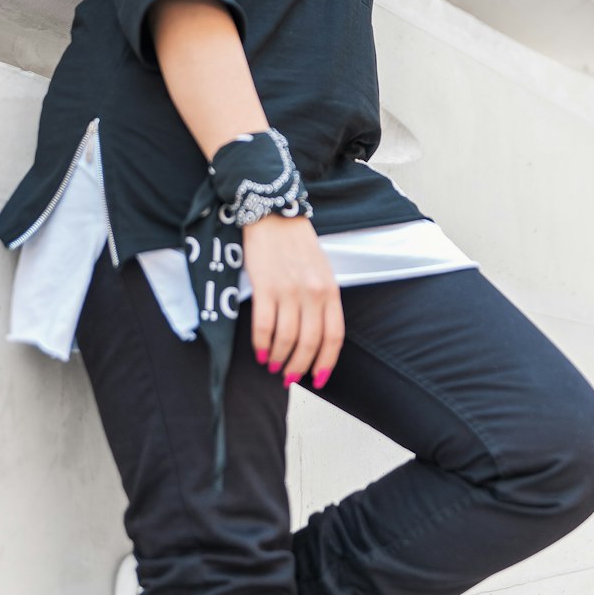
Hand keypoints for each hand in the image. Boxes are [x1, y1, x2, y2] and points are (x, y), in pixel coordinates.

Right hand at [241, 215, 344, 388]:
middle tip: (288, 377)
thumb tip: (314, 337)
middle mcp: (313, 293)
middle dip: (299, 367)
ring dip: (278, 358)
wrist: (273, 214)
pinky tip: (259, 351)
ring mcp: (289, 290)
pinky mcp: (265, 286)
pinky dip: (261, 344)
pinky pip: (264, 326)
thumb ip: (322, 300)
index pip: (334, 336)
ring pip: (286, 339)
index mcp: (331, 290)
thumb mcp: (322, 271)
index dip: (326, 363)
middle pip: (310, 343)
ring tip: (272, 365)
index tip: (317, 380)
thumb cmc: (297, 244)